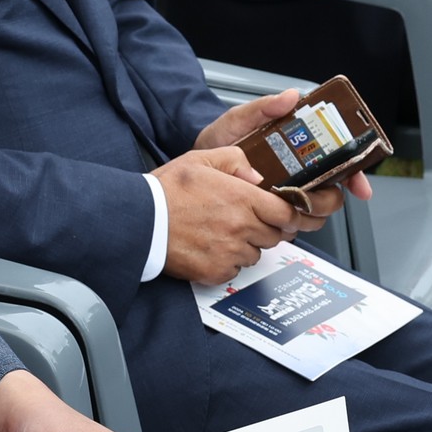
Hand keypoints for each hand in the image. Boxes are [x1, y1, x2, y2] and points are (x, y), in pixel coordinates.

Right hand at [152, 146, 298, 283]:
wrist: (140, 220)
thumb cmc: (167, 190)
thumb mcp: (201, 159)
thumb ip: (236, 160)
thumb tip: (257, 175)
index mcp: (242, 198)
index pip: (287, 214)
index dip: (290, 216)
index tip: (287, 216)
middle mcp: (241, 227)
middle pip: (274, 236)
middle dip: (265, 229)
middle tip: (245, 221)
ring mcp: (230, 252)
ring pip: (255, 254)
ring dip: (246, 246)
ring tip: (221, 233)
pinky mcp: (216, 271)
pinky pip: (235, 270)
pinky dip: (227, 262)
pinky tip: (210, 247)